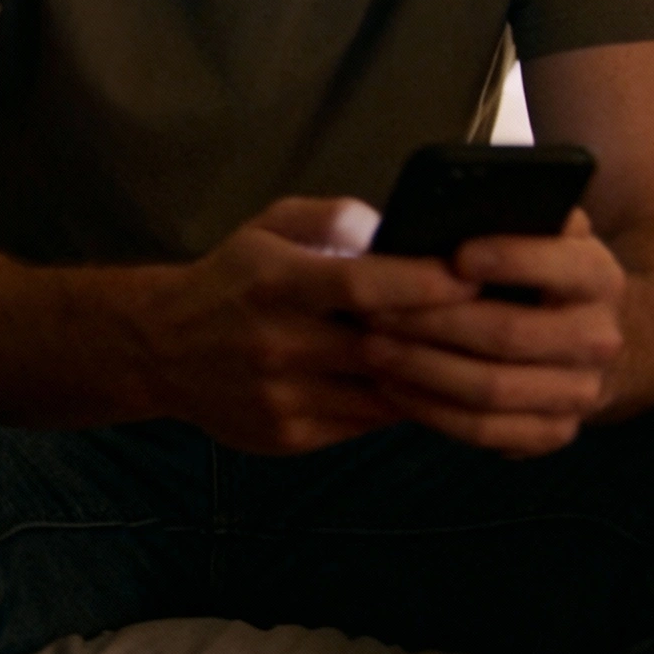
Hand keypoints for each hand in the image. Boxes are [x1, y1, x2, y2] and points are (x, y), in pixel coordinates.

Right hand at [145, 196, 478, 454]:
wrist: (162, 349)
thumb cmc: (232, 280)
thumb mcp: (270, 227)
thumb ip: (333, 219)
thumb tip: (394, 231)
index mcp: (277, 283)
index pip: (363, 286)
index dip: (424, 283)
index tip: (471, 276)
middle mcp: (279, 344)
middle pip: (383, 345)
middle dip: (443, 335)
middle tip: (491, 320)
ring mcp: (284, 396)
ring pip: (384, 393)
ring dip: (429, 377)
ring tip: (467, 357)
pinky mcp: (290, 434)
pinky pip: (366, 423)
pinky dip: (399, 404)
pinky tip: (419, 384)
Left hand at [360, 208, 626, 455]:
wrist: (581, 333)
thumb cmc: (532, 267)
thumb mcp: (533, 230)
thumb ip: (504, 214)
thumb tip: (446, 209)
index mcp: (597, 275)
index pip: (560, 265)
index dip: (510, 259)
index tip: (457, 255)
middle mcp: (600, 337)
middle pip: (510, 334)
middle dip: (434, 321)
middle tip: (374, 309)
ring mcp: (580, 392)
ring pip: (492, 389)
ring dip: (422, 369)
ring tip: (370, 347)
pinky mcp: (553, 432)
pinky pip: (485, 430)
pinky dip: (431, 410)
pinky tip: (391, 386)